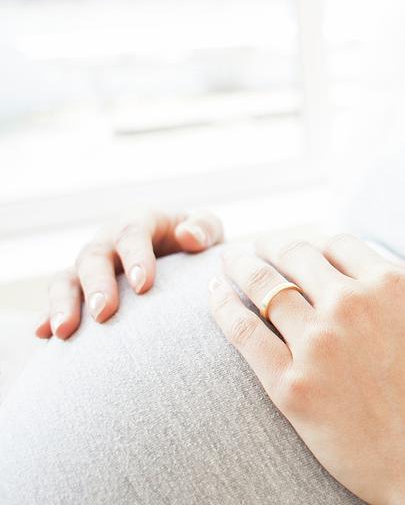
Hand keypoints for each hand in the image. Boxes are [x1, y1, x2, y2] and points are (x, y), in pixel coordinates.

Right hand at [36, 208, 223, 339]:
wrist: (181, 259)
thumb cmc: (196, 244)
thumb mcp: (207, 230)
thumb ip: (204, 229)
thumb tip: (188, 236)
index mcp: (140, 222)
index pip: (132, 233)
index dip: (135, 256)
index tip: (143, 285)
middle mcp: (109, 241)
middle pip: (94, 257)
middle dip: (96, 285)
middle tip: (103, 312)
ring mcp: (90, 266)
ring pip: (66, 278)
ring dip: (62, 303)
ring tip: (62, 331)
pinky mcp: (78, 289)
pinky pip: (58, 300)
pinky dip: (47, 316)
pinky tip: (42, 335)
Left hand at [207, 228, 404, 503]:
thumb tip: (400, 273)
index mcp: (390, 286)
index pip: (340, 244)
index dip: (321, 243)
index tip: (309, 250)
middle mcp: (349, 304)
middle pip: (297, 256)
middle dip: (276, 246)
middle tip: (261, 246)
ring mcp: (316, 344)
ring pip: (264, 287)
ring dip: (243, 267)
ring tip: (230, 260)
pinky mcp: (290, 386)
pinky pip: (243, 334)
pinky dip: (223, 307)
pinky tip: (215, 293)